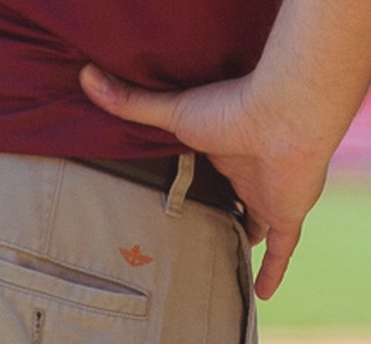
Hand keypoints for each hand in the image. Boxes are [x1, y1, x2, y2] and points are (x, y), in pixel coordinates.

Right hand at [78, 63, 332, 300]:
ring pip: (254, 224)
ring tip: (220, 261)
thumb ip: (130, 102)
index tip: (170, 194)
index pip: (204, 169)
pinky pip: (281, 250)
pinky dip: (272, 271)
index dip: (191, 181)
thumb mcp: (173, 110)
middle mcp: (244, 170)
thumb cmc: (230, 107)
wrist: (285, 116)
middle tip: (188, 233)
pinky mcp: (286, 215)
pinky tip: (262, 294)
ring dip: (241, 240)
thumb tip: (85, 75)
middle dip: (214, 212)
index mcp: (219, 146)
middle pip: (228, 198)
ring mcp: (267, 193)